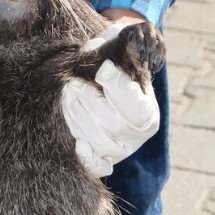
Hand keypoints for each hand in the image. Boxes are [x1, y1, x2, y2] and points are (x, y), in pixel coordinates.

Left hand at [62, 22, 159, 177]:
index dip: (118, 87)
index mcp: (148, 112)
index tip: (102, 68)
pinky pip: (97, 167)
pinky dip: (87, 159)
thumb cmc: (112, 70)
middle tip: (73, 83)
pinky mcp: (101, 160)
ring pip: (98, 142)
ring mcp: (119, 150)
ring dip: (77, 117)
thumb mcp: (119, 56)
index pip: (136, 105)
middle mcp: (136, 136)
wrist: (104, 86)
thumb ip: (115, 51)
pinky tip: (77, 144)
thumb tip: (96, 47)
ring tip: (67, 96)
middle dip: (89, 101)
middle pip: (113, 125)